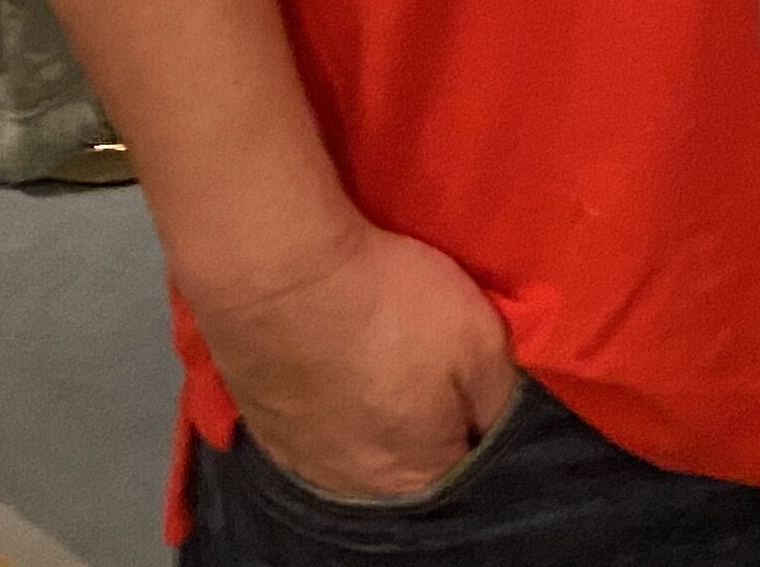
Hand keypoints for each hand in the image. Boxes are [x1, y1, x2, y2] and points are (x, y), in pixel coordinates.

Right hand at [187, 208, 517, 501]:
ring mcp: (300, 458)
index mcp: (417, 475)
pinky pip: (313, 421)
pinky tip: (334, 355)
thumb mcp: (483, 343)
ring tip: (382, 351)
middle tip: (430, 358)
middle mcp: (355, 485)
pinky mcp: (261, 422)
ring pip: (358, 439)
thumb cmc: (391, 306)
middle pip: (409, 455)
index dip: (479, 416)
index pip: (467, 461)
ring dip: (373, 406)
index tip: (478, 374)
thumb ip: (499, 399)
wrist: (278, 274)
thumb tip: (495, 426)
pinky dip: (329, 393)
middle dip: (425, 415)